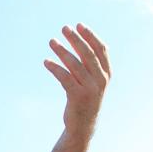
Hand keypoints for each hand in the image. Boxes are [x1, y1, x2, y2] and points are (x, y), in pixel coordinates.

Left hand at [45, 24, 109, 138]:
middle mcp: (101, 80)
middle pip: (87, 54)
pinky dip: (54, 68)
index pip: (101, 50)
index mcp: (107, 74)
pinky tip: (46, 62)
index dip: (90, 36)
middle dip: (75, 39)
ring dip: (61, 51)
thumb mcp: (91, 81)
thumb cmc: (85, 99)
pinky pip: (64, 77)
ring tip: (52, 41)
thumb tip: (77, 40)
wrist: (83, 126)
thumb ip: (88, 64)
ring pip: (74, 64)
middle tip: (64, 28)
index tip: (79, 25)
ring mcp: (90, 89)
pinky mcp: (77, 96)